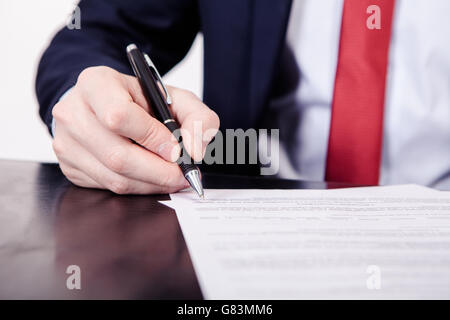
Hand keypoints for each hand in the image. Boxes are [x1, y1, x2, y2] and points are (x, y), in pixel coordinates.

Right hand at [52, 66, 218, 193]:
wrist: (105, 105)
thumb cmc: (141, 101)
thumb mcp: (176, 98)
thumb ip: (198, 119)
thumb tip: (195, 152)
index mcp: (96, 83)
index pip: (120, 116)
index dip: (152, 138)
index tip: (177, 151)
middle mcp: (73, 111)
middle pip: (117, 155)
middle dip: (158, 171)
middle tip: (182, 175)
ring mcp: (66, 141)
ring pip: (113, 177)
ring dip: (150, 184)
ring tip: (171, 178)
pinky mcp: (68, 166)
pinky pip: (107, 187)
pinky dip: (137, 188)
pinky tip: (151, 179)